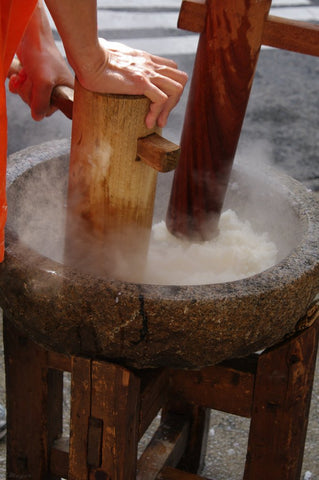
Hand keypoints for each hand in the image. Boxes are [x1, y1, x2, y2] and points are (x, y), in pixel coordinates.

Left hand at [8, 1, 73, 120]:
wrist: (30, 34)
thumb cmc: (42, 55)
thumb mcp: (43, 83)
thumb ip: (40, 103)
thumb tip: (37, 117)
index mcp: (66, 92)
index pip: (52, 110)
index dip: (42, 105)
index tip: (40, 92)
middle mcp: (55, 89)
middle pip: (37, 105)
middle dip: (29, 93)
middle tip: (32, 80)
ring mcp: (43, 84)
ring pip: (28, 98)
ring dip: (22, 87)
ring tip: (26, 74)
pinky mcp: (32, 79)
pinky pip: (21, 90)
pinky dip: (17, 84)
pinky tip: (19, 75)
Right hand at [74, 39, 187, 128]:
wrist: (87, 57)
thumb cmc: (92, 58)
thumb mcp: (112, 57)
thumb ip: (116, 60)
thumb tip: (107, 61)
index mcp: (146, 59)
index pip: (172, 69)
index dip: (170, 88)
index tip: (158, 104)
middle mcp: (150, 65)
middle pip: (181, 79)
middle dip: (175, 101)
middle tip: (161, 116)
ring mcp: (147, 74)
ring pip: (177, 89)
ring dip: (169, 109)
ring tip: (156, 121)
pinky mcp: (141, 83)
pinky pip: (161, 99)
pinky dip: (157, 113)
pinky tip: (146, 121)